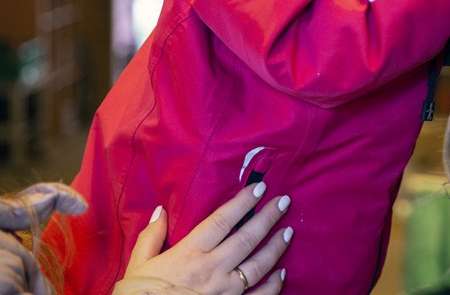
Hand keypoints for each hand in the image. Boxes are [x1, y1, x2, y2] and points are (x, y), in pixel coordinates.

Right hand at [114, 183, 291, 294]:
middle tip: (285, 202)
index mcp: (190, 253)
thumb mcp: (138, 265)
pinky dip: (273, 285)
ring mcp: (224, 291)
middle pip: (247, 237)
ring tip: (289, 232)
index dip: (243, 202)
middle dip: (269, 217)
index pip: (223, 220)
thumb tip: (160, 210)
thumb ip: (151, 237)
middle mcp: (211, 269)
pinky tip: (282, 273)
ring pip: (258, 265)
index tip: (260, 188)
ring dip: (276, 247)